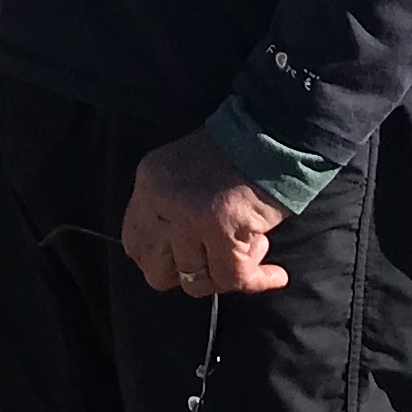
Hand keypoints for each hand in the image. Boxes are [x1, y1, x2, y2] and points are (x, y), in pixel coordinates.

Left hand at [121, 126, 290, 297]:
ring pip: (196, 280)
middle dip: (189, 276)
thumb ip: (173, 209)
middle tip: (218, 260)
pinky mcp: (221, 230)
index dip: (161, 260)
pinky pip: (233, 278)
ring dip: (227, 272)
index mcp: (150, 183)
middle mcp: (161, 200)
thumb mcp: (189, 172)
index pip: (134, 244)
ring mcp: (189, 217)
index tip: (188, 260)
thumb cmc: (241, 153)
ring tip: (255, 247)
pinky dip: (258, 280)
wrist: (278, 131)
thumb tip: (178, 256)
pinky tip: (276, 275)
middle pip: (157, 272)